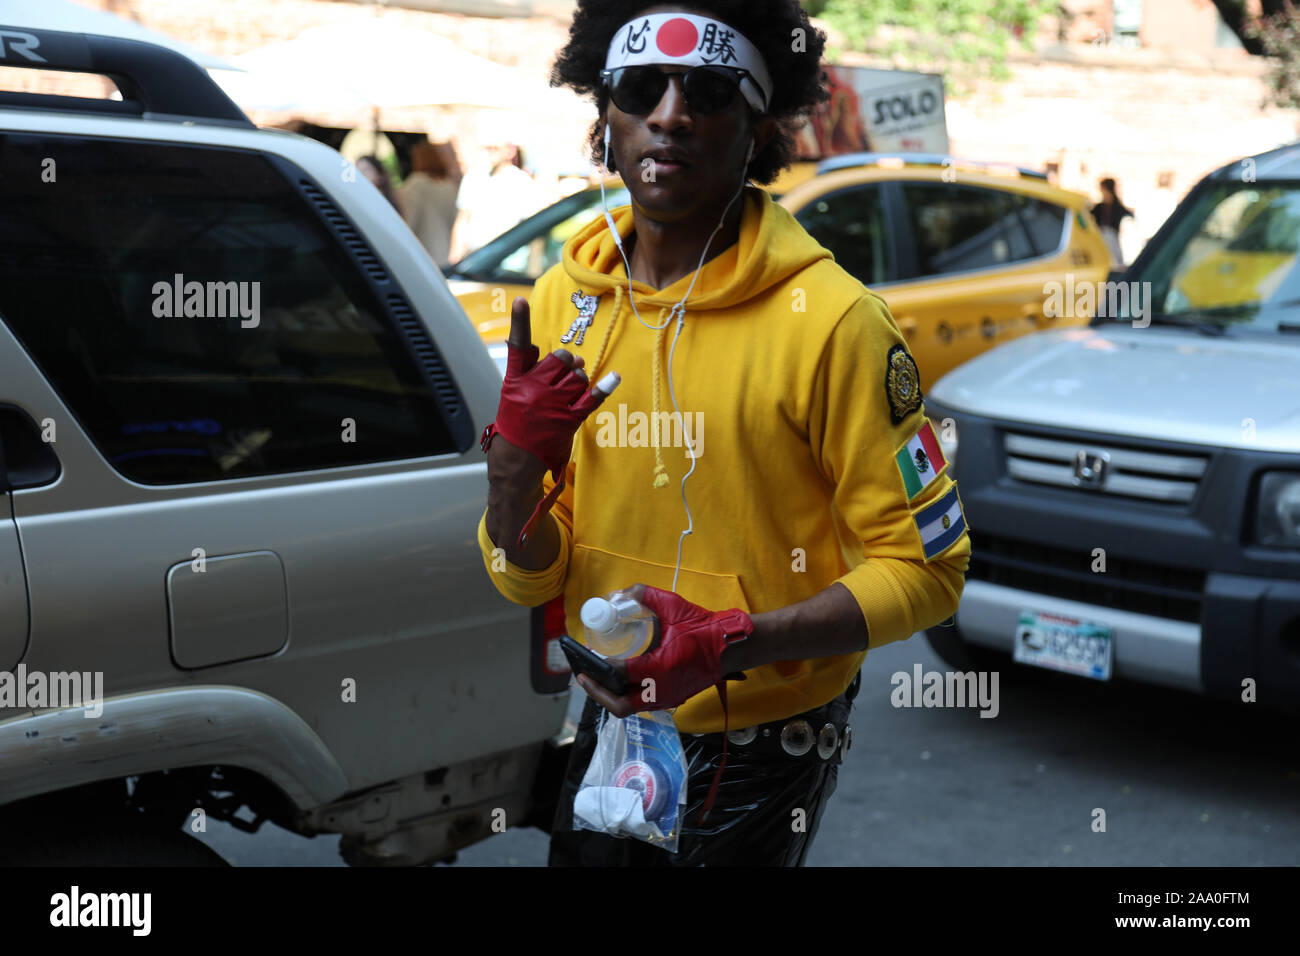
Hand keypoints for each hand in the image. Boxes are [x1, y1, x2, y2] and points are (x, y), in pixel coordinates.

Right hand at [483, 297, 611, 482]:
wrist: (516, 459)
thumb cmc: (516, 423)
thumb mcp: (513, 392)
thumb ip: (529, 370)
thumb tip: (556, 352)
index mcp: (515, 380)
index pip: (517, 346)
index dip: (519, 321)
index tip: (521, 300)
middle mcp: (533, 390)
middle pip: (560, 359)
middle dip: (566, 362)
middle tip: (564, 372)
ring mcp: (552, 405)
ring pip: (577, 377)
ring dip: (578, 379)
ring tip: (568, 391)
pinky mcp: (568, 419)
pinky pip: (591, 398)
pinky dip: (605, 387)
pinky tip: (615, 377)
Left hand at [576, 584, 753, 716]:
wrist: (729, 647)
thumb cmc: (703, 628)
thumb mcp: (673, 606)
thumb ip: (644, 595)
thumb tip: (620, 592)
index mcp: (661, 667)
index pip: (621, 674)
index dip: (600, 668)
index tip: (588, 657)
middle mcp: (661, 689)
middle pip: (619, 704)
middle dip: (597, 693)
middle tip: (583, 678)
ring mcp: (666, 697)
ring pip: (628, 708)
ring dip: (609, 697)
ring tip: (595, 681)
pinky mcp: (671, 699)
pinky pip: (640, 703)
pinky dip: (624, 696)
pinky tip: (616, 682)